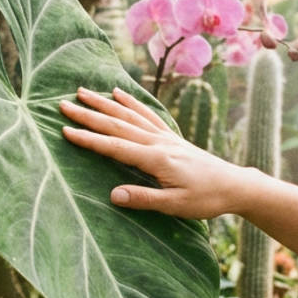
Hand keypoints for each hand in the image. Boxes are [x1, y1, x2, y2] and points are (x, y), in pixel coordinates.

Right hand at [60, 87, 248, 219]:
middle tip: (63, 104)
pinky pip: (146, 114)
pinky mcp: (171, 136)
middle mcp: (158, 142)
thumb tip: (112, 195)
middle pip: (117, 124)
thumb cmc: (206, 199)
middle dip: (88, 114)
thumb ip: (144, 199)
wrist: (234, 185)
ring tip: (82, 92)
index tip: (64, 130)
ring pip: (129, 115)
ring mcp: (165, 136)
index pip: (114, 146)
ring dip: (104, 103)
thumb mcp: (175, 206)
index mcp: (156, 159)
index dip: (88, 138)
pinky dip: (130, 102)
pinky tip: (119, 93)